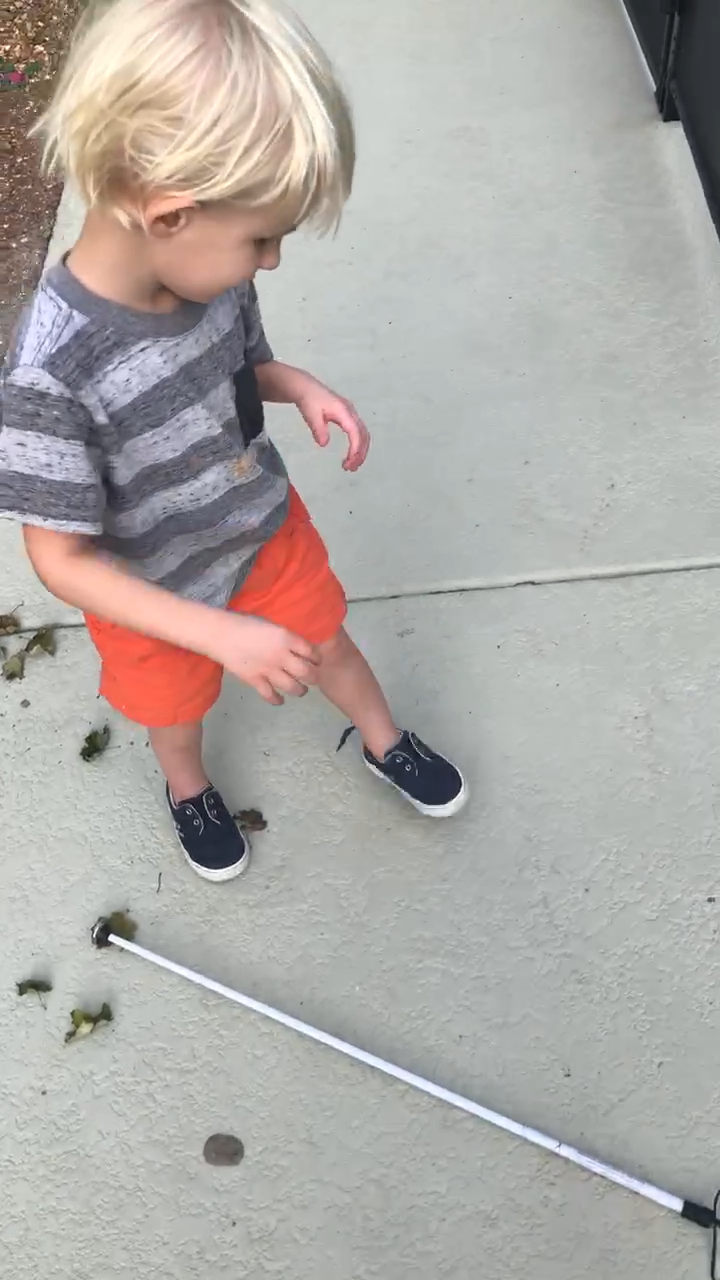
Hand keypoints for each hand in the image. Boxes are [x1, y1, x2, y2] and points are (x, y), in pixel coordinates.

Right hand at [206, 614, 320, 704]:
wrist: (220, 633)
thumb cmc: (243, 623)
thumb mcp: (270, 624)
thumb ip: (284, 636)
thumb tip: (295, 645)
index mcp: (286, 637)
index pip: (311, 652)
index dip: (316, 658)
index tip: (316, 661)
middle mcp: (281, 655)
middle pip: (307, 673)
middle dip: (313, 677)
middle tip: (312, 678)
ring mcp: (268, 670)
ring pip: (293, 687)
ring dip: (300, 691)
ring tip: (301, 690)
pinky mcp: (255, 680)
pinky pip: (271, 695)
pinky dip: (277, 700)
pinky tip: (280, 700)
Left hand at [295, 375, 370, 471]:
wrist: (306, 387)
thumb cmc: (308, 401)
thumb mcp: (310, 415)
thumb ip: (318, 429)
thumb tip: (324, 444)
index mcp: (343, 411)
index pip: (355, 432)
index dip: (355, 448)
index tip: (349, 462)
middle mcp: (351, 412)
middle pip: (364, 435)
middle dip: (360, 453)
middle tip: (350, 468)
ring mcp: (351, 414)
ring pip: (363, 434)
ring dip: (360, 451)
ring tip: (350, 466)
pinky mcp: (348, 417)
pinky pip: (359, 432)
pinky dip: (358, 445)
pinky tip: (350, 455)